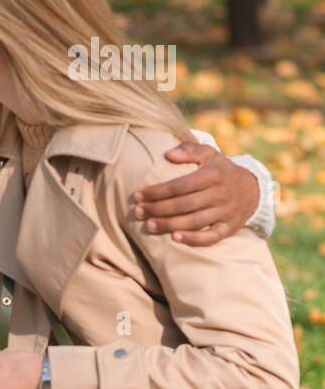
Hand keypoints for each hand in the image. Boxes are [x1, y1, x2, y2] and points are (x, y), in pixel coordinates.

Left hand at [131, 143, 257, 246]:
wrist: (252, 189)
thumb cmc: (220, 170)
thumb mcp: (209, 154)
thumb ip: (189, 150)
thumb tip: (168, 154)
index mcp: (213, 175)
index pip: (180, 185)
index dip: (157, 191)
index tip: (137, 195)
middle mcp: (221, 194)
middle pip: (184, 205)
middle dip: (157, 209)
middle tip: (137, 212)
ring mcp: (226, 212)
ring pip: (194, 222)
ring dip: (169, 225)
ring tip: (148, 225)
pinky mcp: (229, 228)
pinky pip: (211, 237)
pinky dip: (194, 239)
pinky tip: (174, 238)